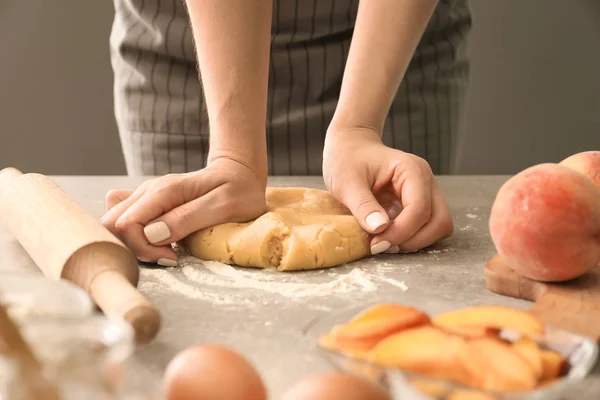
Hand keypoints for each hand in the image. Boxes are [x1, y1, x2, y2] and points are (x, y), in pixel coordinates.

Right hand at [100, 158, 266, 265]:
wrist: (241, 173)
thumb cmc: (239, 190)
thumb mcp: (224, 205)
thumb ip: (188, 218)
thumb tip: (153, 233)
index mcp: (164, 190)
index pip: (126, 223)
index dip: (143, 247)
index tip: (172, 255)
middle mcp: (148, 191)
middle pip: (113, 224)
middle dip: (134, 248)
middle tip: (168, 255)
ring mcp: (146, 196)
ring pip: (116, 223)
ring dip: (135, 244)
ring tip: (168, 250)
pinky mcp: (149, 204)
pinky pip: (125, 220)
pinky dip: (135, 237)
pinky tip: (160, 242)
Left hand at [322, 127, 452, 253]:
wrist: (349, 149)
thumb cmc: (347, 160)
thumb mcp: (347, 182)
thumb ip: (363, 205)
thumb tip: (380, 228)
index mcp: (412, 170)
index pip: (420, 209)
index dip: (400, 232)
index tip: (375, 243)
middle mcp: (426, 181)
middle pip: (440, 221)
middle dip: (413, 240)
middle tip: (382, 246)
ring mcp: (427, 193)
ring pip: (439, 227)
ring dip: (415, 241)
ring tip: (385, 242)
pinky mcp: (420, 204)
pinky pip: (428, 227)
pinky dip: (413, 237)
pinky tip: (389, 237)